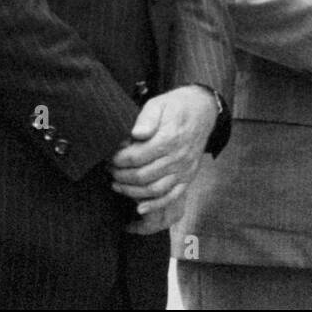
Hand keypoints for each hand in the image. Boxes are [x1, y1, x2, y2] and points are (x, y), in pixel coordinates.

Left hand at [108, 85, 217, 234]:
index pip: (137, 157)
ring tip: (116, 184)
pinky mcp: (188, 177)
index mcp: (169, 138)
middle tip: (109, 170)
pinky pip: (172, 196)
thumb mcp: (159, 103)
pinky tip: (139, 207)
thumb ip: (146, 118)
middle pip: (143, 175)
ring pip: (155, 189)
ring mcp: (184, 169)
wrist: (203, 110)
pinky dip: (155, 205)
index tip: (108, 157)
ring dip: (132, 191)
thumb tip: (136, 134)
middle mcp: (178, 157)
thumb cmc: (176, 106)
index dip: (118, 160)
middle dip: (121, 175)